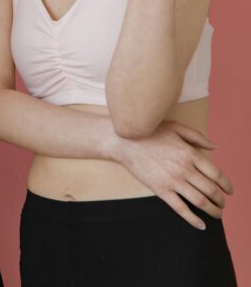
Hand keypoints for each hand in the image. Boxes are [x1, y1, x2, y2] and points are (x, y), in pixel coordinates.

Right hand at [111, 120, 232, 229]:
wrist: (124, 142)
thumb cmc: (150, 132)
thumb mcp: (175, 127)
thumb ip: (197, 137)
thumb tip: (216, 146)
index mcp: (190, 154)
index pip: (217, 174)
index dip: (227, 185)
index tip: (229, 191)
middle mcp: (184, 169)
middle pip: (211, 190)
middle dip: (221, 200)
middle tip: (223, 204)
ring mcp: (172, 181)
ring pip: (200, 201)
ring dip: (213, 210)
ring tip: (217, 214)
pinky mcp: (160, 190)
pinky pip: (181, 208)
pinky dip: (193, 219)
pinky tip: (201, 225)